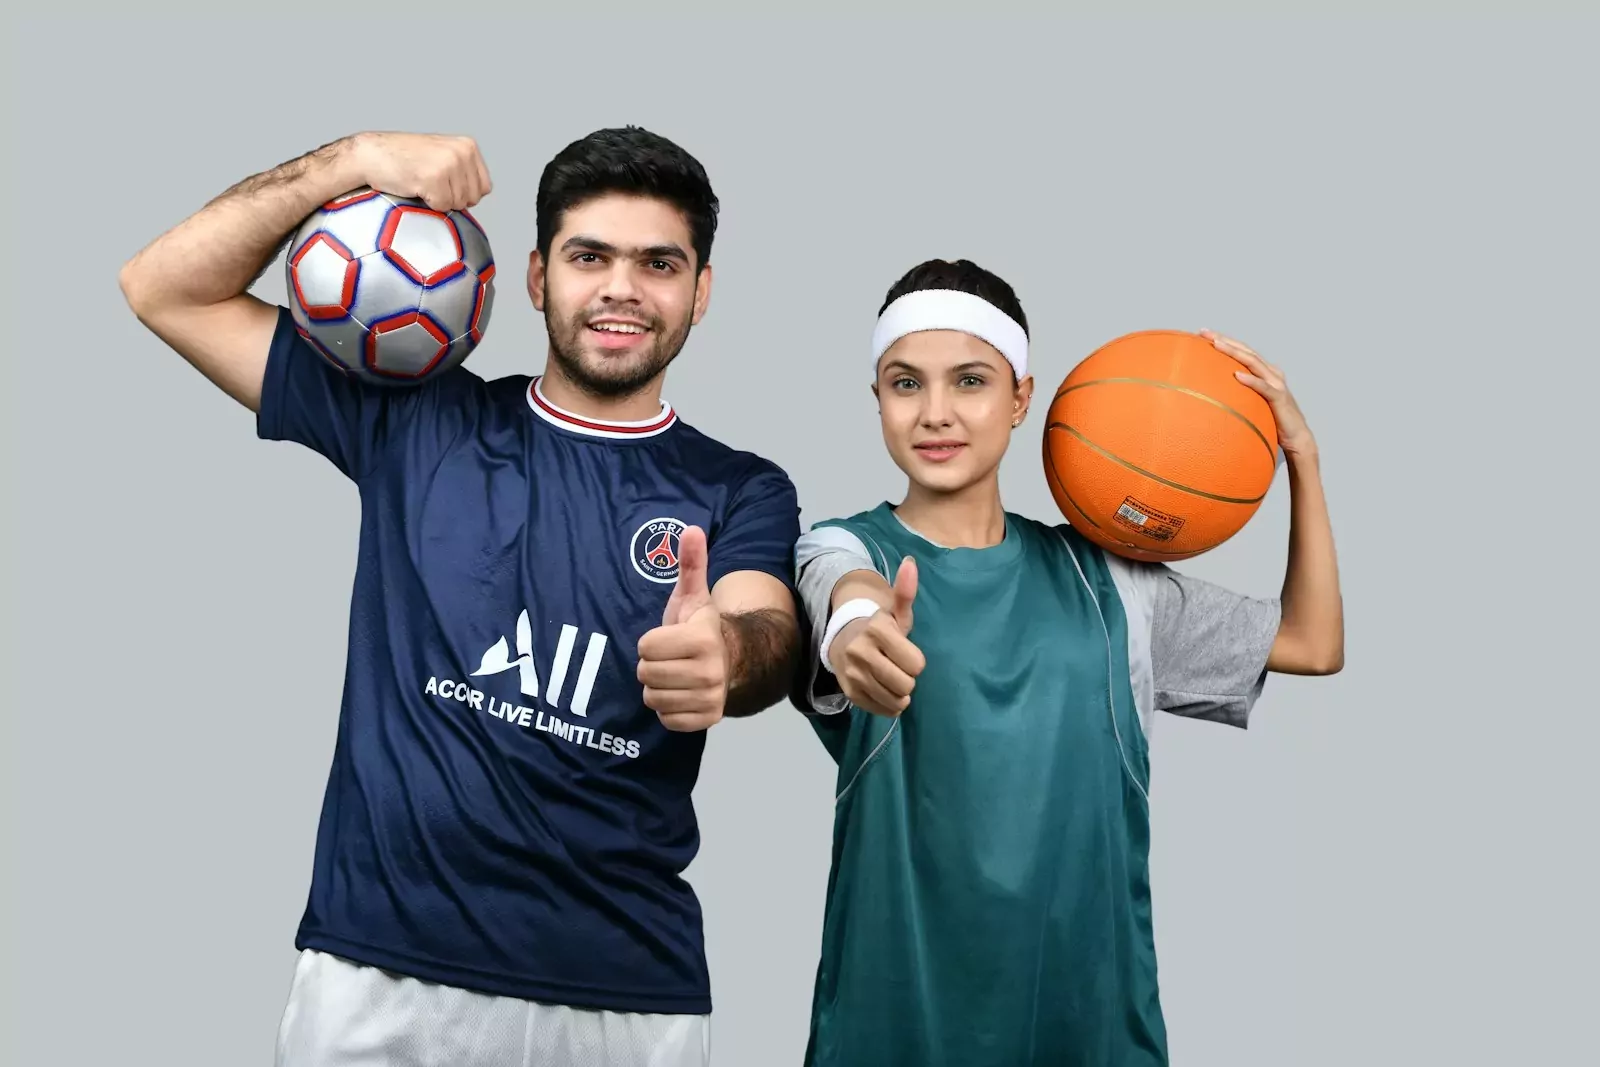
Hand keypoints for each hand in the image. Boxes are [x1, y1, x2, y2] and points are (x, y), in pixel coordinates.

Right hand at [348, 131, 491, 211]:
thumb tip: (479, 196)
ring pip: (458, 204)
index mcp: (468, 146)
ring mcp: (449, 164)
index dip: (463, 192)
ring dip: (439, 200)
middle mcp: (462, 152)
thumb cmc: (403, 159)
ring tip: (421, 181)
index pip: (484, 188)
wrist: (371, 154)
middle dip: (452, 198)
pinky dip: (428, 203)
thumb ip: (463, 170)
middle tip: (429, 181)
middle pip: (473, 198)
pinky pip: (442, 207)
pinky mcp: (435, 178)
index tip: (443, 181)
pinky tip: (415, 186)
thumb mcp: (442, 155)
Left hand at [637, 526, 727, 731]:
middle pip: (646, 674)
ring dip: (657, 687)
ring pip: (652, 699)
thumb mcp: (692, 596)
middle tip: (669, 658)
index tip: (667, 637)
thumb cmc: (699, 627)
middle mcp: (710, 672)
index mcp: (703, 639)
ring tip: (674, 675)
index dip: (650, 641)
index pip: (646, 647)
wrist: (731, 659)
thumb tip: (691, 529)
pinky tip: (680, 693)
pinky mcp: (707, 720)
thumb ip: (690, 564)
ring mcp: (710, 698)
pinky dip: (668, 709)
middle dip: (651, 665)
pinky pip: (666, 719)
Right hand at [831, 557, 925, 717]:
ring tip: (892, 680)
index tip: (904, 652)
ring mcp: (853, 674)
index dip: (915, 661)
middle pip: (906, 684)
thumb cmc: (879, 628)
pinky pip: (882, 710)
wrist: (843, 640)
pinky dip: (889, 705)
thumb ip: (905, 591)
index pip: (916, 663)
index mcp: (876, 630)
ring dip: (900, 694)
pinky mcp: (850, 692)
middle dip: (908, 678)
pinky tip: (884, 691)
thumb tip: (911, 562)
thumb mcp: (894, 611)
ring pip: (895, 700)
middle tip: (898, 667)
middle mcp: (861, 652)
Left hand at [1201, 329, 1317, 459]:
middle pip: (1246, 351)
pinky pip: (1263, 387)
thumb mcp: (1251, 402)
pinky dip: (1250, 380)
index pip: (1242, 351)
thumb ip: (1238, 393)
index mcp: (1264, 371)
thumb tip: (1212, 392)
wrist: (1295, 436)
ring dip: (1234, 353)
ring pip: (1254, 363)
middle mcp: (1271, 373)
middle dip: (1225, 340)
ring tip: (1217, 344)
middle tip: (1205, 332)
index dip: (1224, 340)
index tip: (1203, 333)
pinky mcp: (1279, 398)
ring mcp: (1276, 384)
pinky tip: (1237, 375)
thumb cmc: (1271, 419)